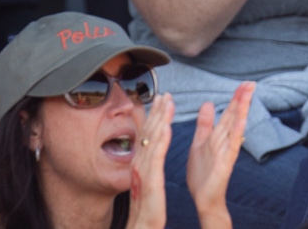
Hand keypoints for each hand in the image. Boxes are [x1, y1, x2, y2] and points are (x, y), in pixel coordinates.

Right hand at [126, 93, 173, 228]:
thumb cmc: (145, 207)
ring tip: (167, 103)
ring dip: (159, 119)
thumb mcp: (146, 181)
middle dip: (157, 112)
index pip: (148, 135)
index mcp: (141, 163)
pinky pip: (155, 157)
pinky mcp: (150, 180)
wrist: (141, 227)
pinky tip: (167, 128)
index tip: (162, 100)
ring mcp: (143, 171)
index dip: (155, 117)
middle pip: (148, 133)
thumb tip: (149, 153)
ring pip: (152, 140)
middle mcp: (140, 164)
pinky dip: (161, 140)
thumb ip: (147, 165)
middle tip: (165, 93)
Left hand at [187, 82, 252, 224]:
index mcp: (218, 135)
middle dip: (242, 99)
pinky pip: (232, 145)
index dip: (236, 97)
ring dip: (242, 110)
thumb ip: (205, 124)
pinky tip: (242, 121)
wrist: (203, 197)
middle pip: (235, 116)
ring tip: (248, 94)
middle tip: (251, 83)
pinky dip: (237, 132)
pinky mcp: (226, 162)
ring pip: (235, 126)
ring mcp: (227, 150)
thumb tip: (209, 103)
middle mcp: (224, 140)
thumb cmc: (202, 173)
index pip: (229, 112)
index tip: (244, 83)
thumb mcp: (200, 142)